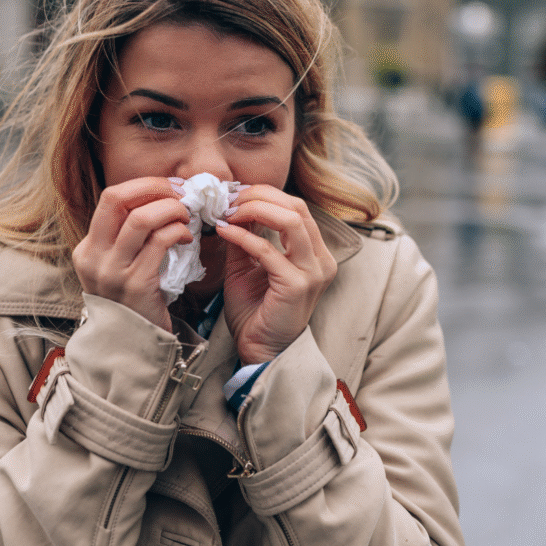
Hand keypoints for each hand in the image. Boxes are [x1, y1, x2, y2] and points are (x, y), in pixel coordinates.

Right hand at [72, 177, 192, 331]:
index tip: (169, 187)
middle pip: (118, 199)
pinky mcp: (135, 284)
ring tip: (186, 216)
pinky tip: (187, 238)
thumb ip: (132, 238)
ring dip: (170, 209)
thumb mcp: (120, 268)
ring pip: (141, 218)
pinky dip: (178, 232)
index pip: (111, 198)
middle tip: (181, 194)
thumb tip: (163, 199)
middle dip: (155, 188)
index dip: (144, 186)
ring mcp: (112, 271)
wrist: (134, 348)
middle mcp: (94, 257)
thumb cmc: (136, 303)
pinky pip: (159, 242)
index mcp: (88, 248)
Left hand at [216, 186, 336, 363]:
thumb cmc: (256, 312)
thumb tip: (232, 206)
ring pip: (290, 220)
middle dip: (259, 196)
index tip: (234, 195)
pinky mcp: (296, 285)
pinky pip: (267, 250)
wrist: (260, 350)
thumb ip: (246, 235)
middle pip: (296, 207)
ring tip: (228, 212)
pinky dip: (243, 236)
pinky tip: (224, 231)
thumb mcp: (248, 265)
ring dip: (254, 210)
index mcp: (316, 253)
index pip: (296, 208)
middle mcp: (321, 260)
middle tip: (229, 199)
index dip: (265, 195)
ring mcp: (313, 272)